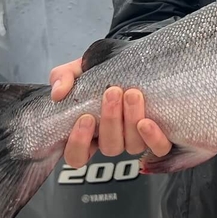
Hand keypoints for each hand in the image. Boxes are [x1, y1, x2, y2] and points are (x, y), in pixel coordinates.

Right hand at [48, 56, 171, 168]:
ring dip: (130, 121)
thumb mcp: (77, 71)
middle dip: (110, 120)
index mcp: (88, 134)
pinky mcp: (157, 137)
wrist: (132, 61)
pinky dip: (153, 138)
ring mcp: (134, 140)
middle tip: (112, 92)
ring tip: (131, 94)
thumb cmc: (101, 72)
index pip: (77, 156)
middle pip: (109, 147)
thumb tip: (58, 93)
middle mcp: (112, 140)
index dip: (79, 144)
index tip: (85, 118)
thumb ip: (62, 78)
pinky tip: (147, 122)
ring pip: (132, 145)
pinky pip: (158, 148)